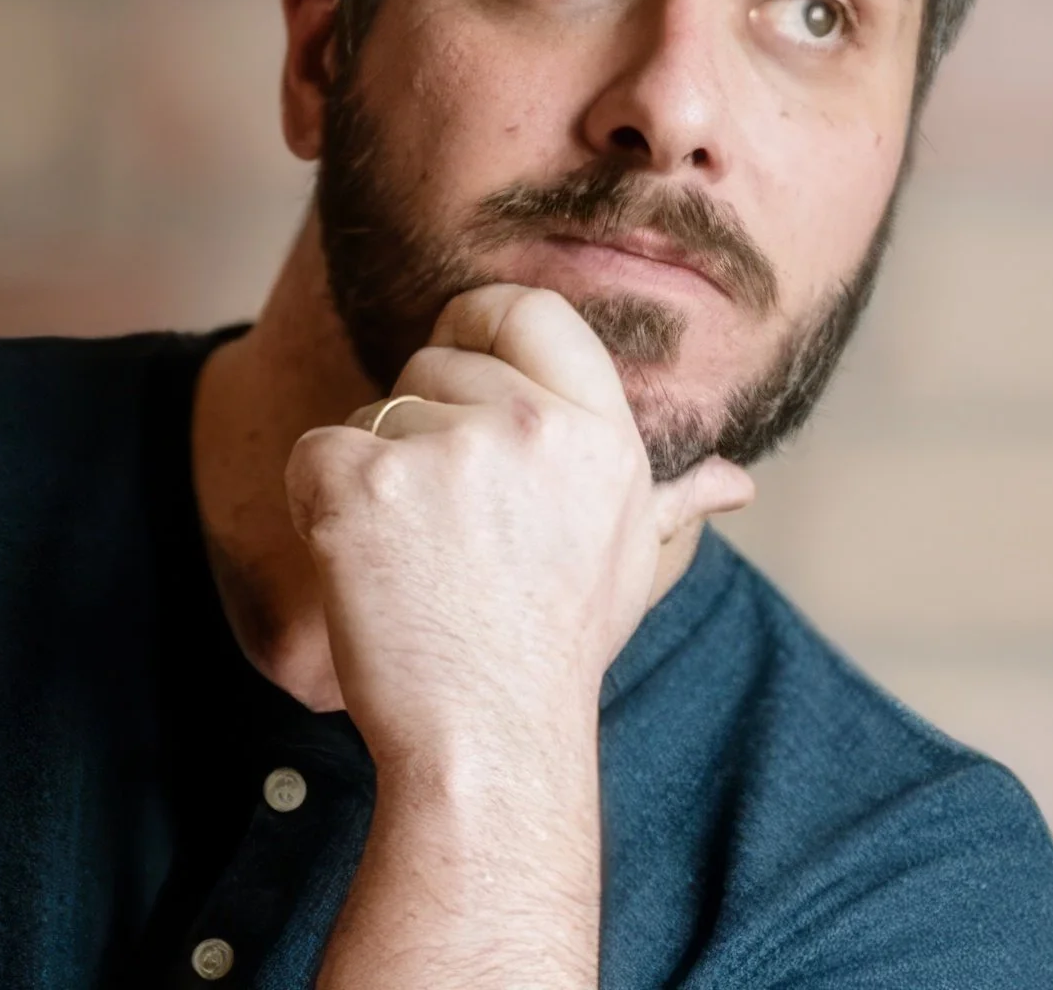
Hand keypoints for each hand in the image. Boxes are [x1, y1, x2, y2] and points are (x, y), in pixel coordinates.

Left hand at [284, 283, 753, 775]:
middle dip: (421, 422)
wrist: (488, 741)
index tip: (456, 354)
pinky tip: (361, 564)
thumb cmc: (557, 648)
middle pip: (435, 362)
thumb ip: (678, 502)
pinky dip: (320, 502)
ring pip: (374, 411)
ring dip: (375, 473)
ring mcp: (447, 452)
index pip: (532, 310)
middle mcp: (532, 427)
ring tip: (413, 558)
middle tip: (443, 519)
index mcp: (601, 434)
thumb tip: (736, 481)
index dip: (480, 320)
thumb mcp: (634, 562)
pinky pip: (316, 454)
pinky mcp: (367, 486)